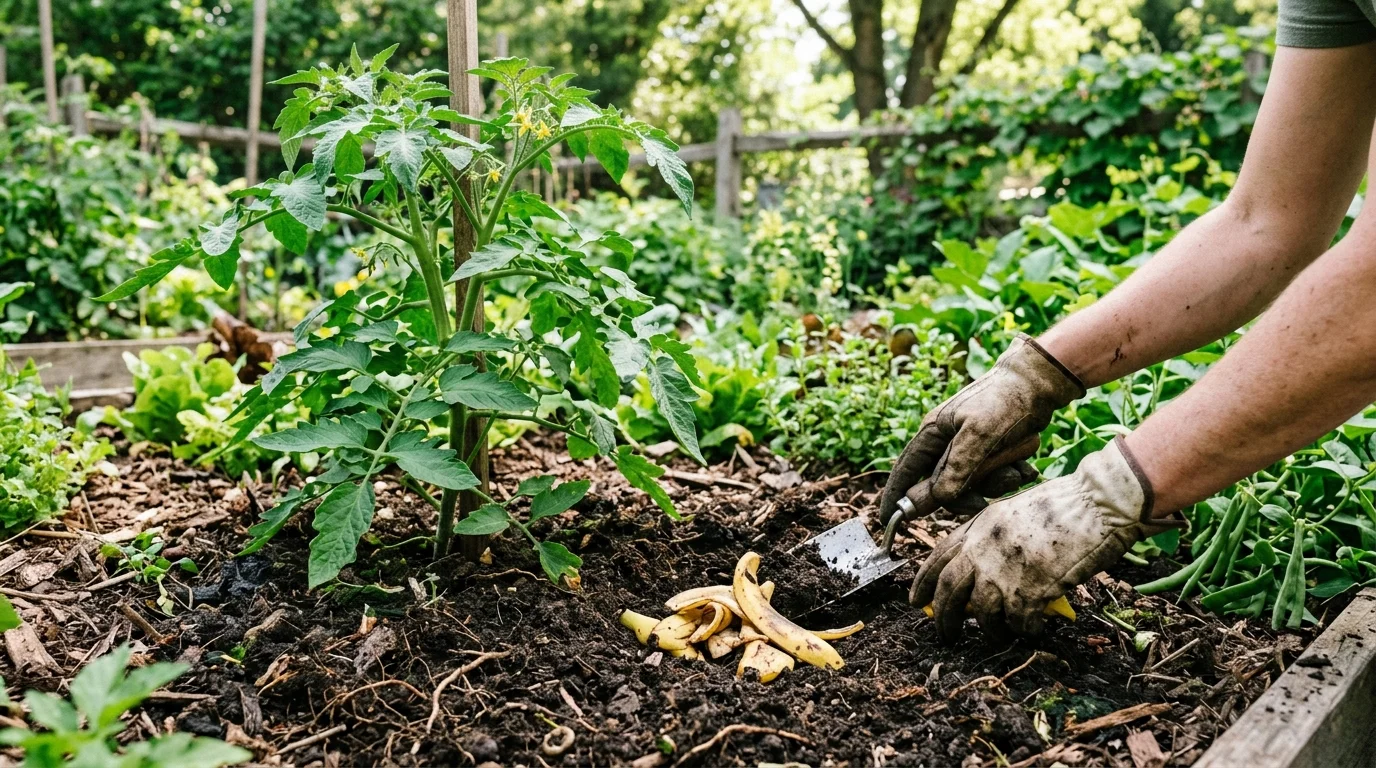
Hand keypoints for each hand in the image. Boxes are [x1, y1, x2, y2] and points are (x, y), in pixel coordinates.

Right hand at [879, 335, 1084, 523]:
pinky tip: (1024, 465)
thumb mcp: (979, 434)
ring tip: (1015, 470)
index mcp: (933, 433)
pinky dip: (1010, 475)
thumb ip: (957, 467)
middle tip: (981, 503)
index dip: (896, 496)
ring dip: (996, 483)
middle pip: (942, 486)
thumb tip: (939, 498)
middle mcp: (947, 442)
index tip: (888, 522)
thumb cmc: (1005, 400)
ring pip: (973, 485)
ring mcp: (970, 449)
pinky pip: (995, 479)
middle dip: (965, 494)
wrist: (1039, 383)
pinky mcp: (992, 453)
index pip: (906, 469)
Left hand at [910, 438, 1180, 640]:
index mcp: (978, 525)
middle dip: (943, 617)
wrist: (1098, 503)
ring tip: (998, 635)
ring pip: (982, 613)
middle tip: (946, 635)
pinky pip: (1019, 623)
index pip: (938, 558)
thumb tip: (978, 572)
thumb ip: (992, 538)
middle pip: (949, 591)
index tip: (916, 601)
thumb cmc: (1065, 505)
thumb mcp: (1014, 512)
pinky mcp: (1031, 589)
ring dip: (989, 630)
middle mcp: (983, 547)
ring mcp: (1004, 569)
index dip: (923, 583)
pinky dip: (1024, 630)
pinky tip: (1033, 628)